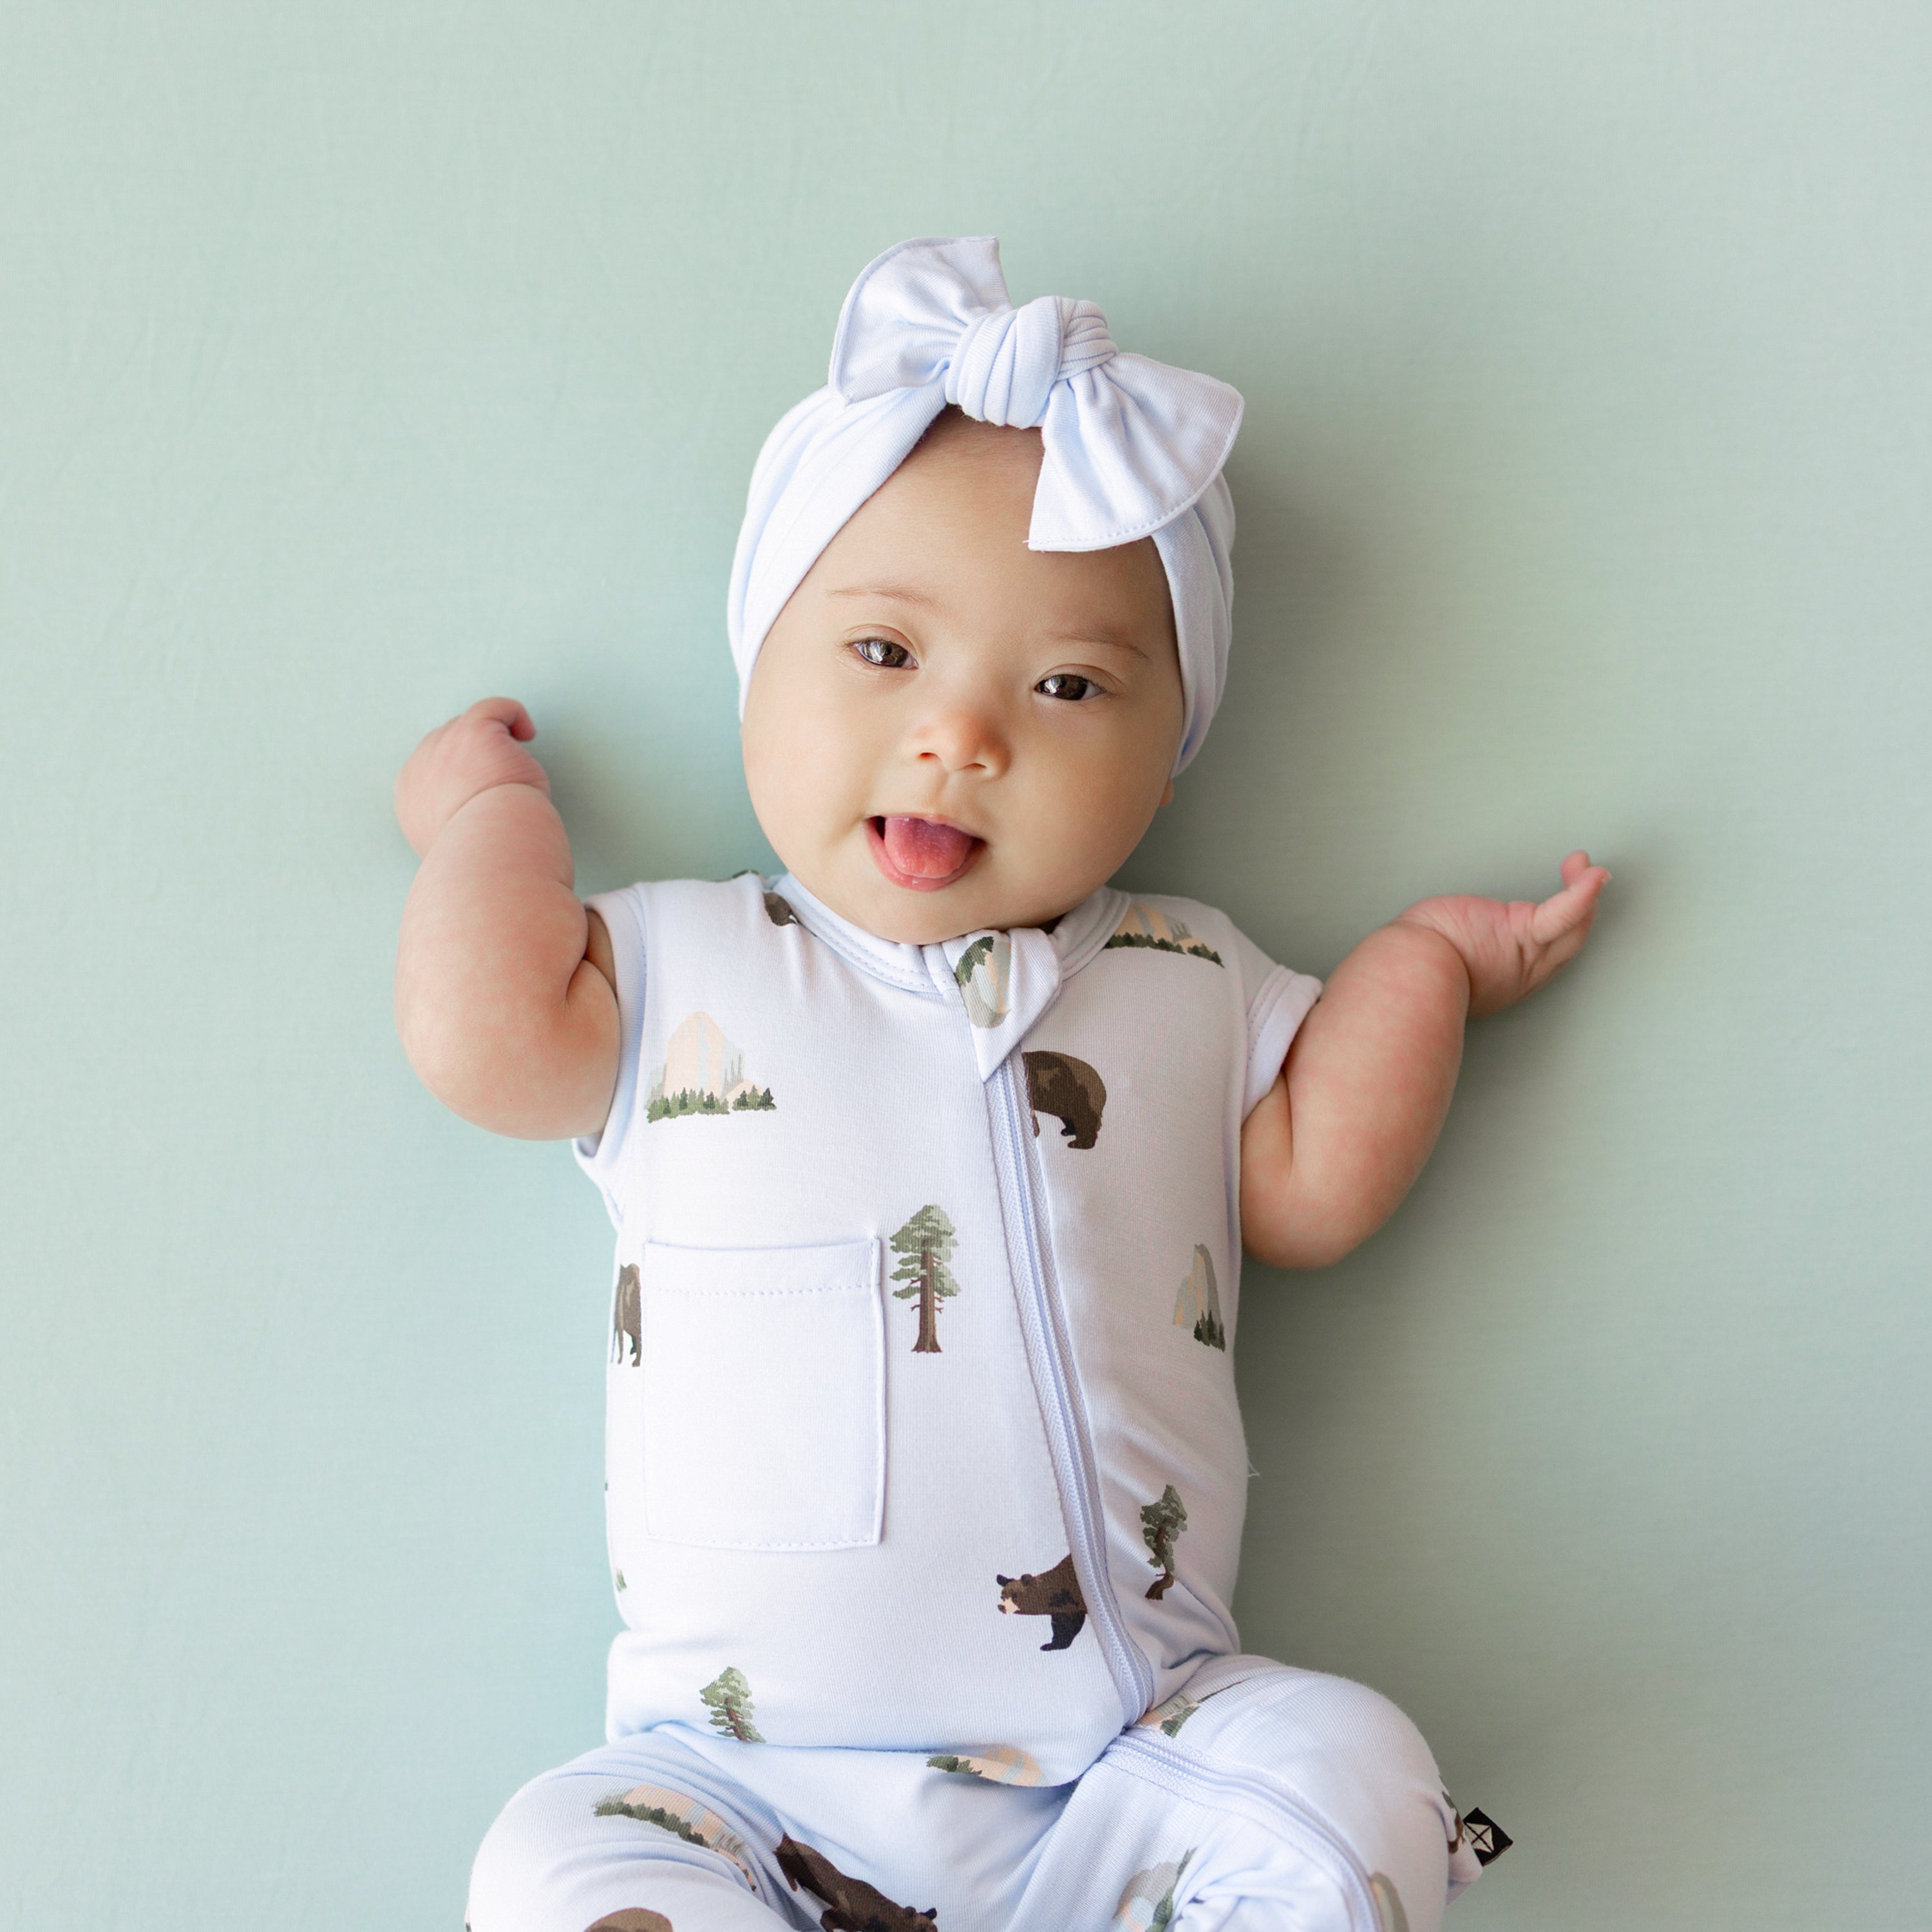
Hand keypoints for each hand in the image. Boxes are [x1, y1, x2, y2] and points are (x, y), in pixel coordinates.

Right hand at [394, 697, 550, 855]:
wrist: (491, 858)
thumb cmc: (486, 862)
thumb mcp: (456, 848)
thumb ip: (454, 828)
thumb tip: (474, 821)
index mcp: (409, 800)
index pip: (434, 772)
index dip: (463, 778)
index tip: (487, 803)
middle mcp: (419, 769)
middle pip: (450, 745)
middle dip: (480, 761)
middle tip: (505, 793)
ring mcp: (442, 747)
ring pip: (472, 727)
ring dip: (496, 745)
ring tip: (517, 772)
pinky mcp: (472, 733)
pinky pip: (494, 708)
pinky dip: (513, 715)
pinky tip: (528, 736)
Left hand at [1392, 851, 1609, 1017]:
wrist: (1407, 974)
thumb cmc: (1410, 966)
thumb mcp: (1440, 959)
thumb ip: (1454, 948)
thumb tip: (1439, 936)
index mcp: (1502, 980)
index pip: (1542, 957)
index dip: (1556, 933)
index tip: (1554, 909)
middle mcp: (1521, 974)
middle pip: (1567, 943)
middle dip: (1580, 910)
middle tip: (1582, 878)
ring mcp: (1524, 956)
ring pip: (1570, 926)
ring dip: (1583, 892)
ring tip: (1585, 866)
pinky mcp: (1518, 934)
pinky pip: (1560, 914)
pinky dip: (1581, 894)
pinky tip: (1594, 874)